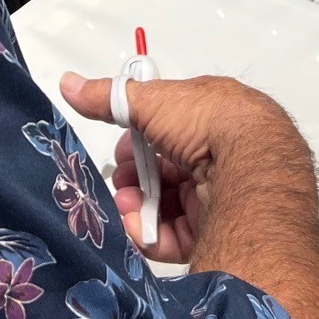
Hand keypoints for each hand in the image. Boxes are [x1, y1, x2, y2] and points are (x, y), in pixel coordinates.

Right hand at [59, 71, 307, 265]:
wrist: (251, 167)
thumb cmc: (205, 123)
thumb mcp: (151, 101)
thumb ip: (107, 98)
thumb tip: (67, 82)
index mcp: (212, 118)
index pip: (168, 132)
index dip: (138, 144)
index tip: (119, 154)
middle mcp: (222, 156)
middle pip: (166, 173)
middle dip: (134, 180)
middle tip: (120, 186)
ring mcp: (224, 195)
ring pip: (169, 207)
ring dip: (138, 208)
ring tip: (126, 209)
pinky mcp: (222, 231)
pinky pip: (180, 236)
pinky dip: (154, 235)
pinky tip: (139, 230)